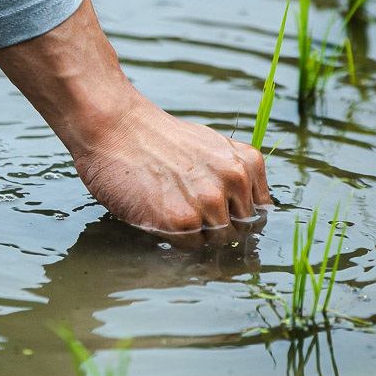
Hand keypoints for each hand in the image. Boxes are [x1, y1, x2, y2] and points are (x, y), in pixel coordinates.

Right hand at [0, 0, 271, 235]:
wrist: (115, 127)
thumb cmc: (156, 138)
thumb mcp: (211, 147)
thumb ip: (231, 175)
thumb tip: (243, 213)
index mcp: (247, 163)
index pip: (260, 213)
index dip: (240, 221)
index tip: (223, 223)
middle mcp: (234, 182)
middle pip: (242, 232)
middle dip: (219, 231)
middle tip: (191, 219)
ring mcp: (209, 202)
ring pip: (219, 243)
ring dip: (198, 238)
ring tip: (172, 215)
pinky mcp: (182, 221)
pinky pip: (192, 249)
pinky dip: (177, 241)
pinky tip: (159, 217)